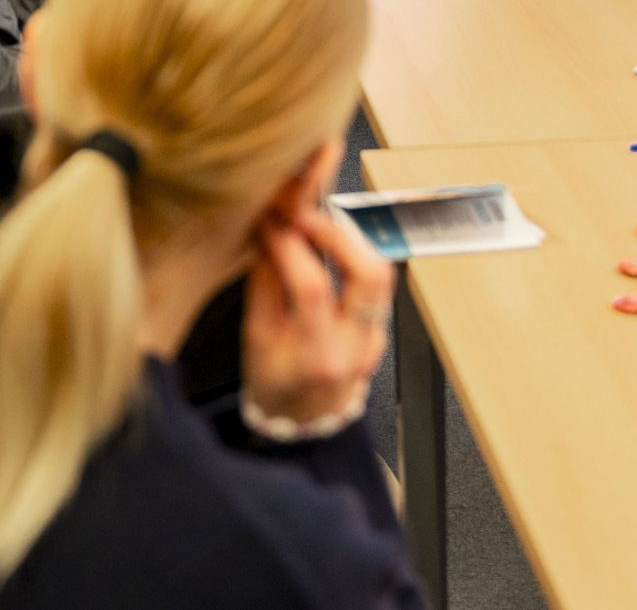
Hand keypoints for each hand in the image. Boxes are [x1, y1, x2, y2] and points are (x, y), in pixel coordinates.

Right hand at [241, 203, 393, 427]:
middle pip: (370, 274)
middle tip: (306, 215)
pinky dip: (353, 257)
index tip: (273, 225)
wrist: (303, 422)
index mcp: (317, 358)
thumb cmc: (275, 386)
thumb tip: (269, 236)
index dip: (291, 246)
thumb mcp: (255, 340)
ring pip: (381, 274)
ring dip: (350, 240)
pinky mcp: (381, 329)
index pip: (313, 288)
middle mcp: (356, 348)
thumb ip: (264, 285)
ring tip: (316, 225)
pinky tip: (330, 247)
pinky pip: (376, 284)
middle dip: (338, 233)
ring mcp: (375, 338)